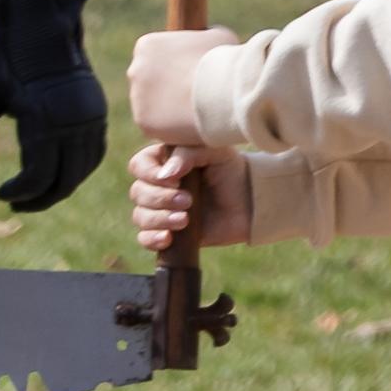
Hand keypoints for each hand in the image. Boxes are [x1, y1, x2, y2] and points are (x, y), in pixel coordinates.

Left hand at [0, 0, 104, 213]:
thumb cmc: (4, 59)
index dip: (19, 194)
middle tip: (14, 203)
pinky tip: (56, 172)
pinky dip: (77, 171)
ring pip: (82, 171)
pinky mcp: (98, 112)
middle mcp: (74, 122)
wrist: (42, 24)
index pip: (38, 177)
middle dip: (39, 199)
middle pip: (64, 181)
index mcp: (44, 119)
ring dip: (59, 187)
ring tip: (32, 193)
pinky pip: (94, 155)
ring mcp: (91, 117)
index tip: (0, 194)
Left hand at [129, 24, 242, 141]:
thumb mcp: (217, 36)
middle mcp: (135, 69)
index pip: (153, 56)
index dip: (173, 65)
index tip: (189, 73)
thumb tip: (207, 36)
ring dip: (167, 108)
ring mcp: (137, 97)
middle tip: (192, 94)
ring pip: (150, 105)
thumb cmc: (222, 61)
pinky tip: (189, 123)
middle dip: (166, 87)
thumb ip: (204, 36)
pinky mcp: (143, 121)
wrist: (222, 93)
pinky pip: (155, 126)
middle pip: (148, 81)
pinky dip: (169, 127)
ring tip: (195, 110)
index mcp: (147, 45)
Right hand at [129, 140, 251, 255]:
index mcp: (164, 161)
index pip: (138, 165)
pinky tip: (168, 238)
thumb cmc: (232, 171)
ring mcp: (162, 210)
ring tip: (185, 220)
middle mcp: (159, 186)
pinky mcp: (168, 232)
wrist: (252, 202)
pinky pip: (145, 238)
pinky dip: (152, 239)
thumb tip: (165, 175)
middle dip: (160, 199)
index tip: (175, 180)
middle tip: (188, 201)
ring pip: (140, 216)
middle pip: (138, 193)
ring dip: (159, 219)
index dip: (149, 174)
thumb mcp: (215, 151)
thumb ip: (187, 153)